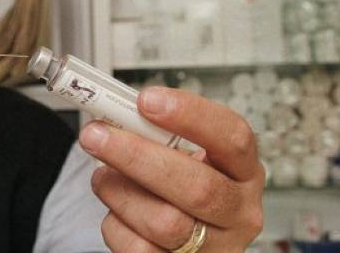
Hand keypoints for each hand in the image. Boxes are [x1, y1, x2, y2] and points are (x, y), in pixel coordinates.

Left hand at [79, 87, 263, 251]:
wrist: (187, 237)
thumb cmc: (181, 184)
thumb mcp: (183, 154)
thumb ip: (158, 135)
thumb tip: (114, 113)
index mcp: (243, 170)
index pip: (233, 137)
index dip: (190, 115)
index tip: (146, 100)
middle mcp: (238, 211)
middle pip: (197, 187)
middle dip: (137, 157)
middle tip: (97, 136)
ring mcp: (216, 247)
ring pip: (165, 223)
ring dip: (120, 193)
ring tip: (103, 177)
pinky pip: (141, 250)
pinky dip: (116, 226)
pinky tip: (116, 211)